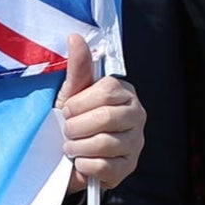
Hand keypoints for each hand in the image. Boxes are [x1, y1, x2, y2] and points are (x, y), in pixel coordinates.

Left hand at [56, 34, 144, 193]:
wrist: (71, 157)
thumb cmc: (75, 120)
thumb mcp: (73, 93)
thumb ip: (78, 68)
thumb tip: (75, 37)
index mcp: (125, 93)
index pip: (107, 91)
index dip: (80, 102)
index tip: (67, 109)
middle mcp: (137, 116)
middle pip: (106, 118)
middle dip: (77, 127)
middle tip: (67, 130)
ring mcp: (136, 143)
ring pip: (105, 143)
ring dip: (78, 147)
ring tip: (71, 147)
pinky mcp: (129, 166)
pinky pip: (105, 166)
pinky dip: (85, 165)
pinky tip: (80, 161)